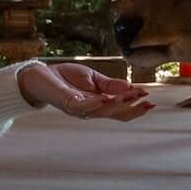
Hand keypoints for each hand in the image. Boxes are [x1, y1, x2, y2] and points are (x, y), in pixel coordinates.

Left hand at [17, 62, 154, 122]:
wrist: (40, 74)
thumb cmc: (65, 78)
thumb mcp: (93, 78)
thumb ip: (110, 85)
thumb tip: (131, 87)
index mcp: (98, 104)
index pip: (120, 110)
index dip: (135, 108)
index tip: (150, 100)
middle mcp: (90, 110)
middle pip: (115, 114)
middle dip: (132, 109)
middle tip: (147, 102)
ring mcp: (79, 109)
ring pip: (102, 111)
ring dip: (117, 104)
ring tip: (132, 96)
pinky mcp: (67, 103)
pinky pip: (83, 106)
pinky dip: (96, 103)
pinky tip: (106, 98)